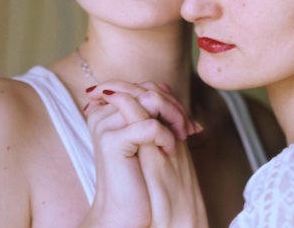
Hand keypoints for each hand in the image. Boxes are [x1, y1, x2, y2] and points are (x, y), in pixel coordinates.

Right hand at [81, 81, 205, 226]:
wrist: (126, 209)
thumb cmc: (139, 172)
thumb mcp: (148, 134)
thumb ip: (151, 109)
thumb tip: (167, 85)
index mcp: (108, 107)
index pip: (146, 86)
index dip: (171, 99)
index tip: (187, 122)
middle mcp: (102, 111)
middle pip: (149, 89)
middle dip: (176, 107)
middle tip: (190, 129)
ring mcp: (104, 124)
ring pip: (151, 100)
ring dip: (174, 117)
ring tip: (181, 138)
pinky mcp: (112, 141)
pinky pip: (150, 126)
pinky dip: (166, 136)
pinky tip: (169, 151)